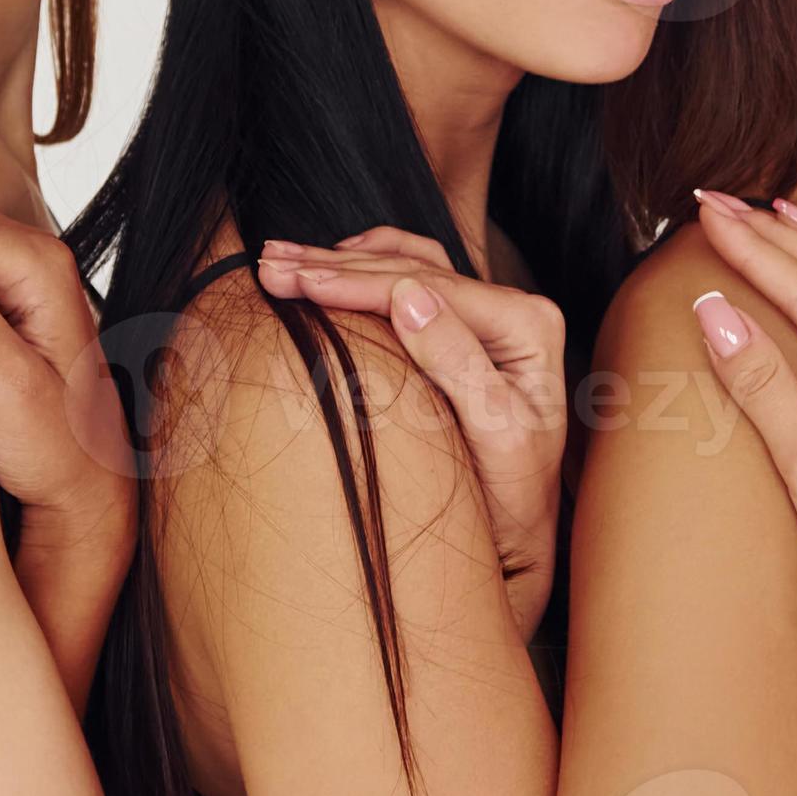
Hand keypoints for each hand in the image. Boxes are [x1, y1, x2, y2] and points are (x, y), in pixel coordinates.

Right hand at [256, 231, 569, 637]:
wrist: (516, 538)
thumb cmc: (509, 499)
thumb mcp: (494, 436)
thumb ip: (456, 362)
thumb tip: (407, 295)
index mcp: (526, 326)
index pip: (427, 287)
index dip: (357, 281)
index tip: (298, 281)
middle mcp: (510, 311)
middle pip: (411, 269)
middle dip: (335, 265)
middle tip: (270, 262)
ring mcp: (486, 318)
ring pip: (406, 265)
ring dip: (341, 259)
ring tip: (280, 257)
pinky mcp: (463, 332)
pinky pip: (412, 276)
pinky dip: (367, 265)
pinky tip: (334, 261)